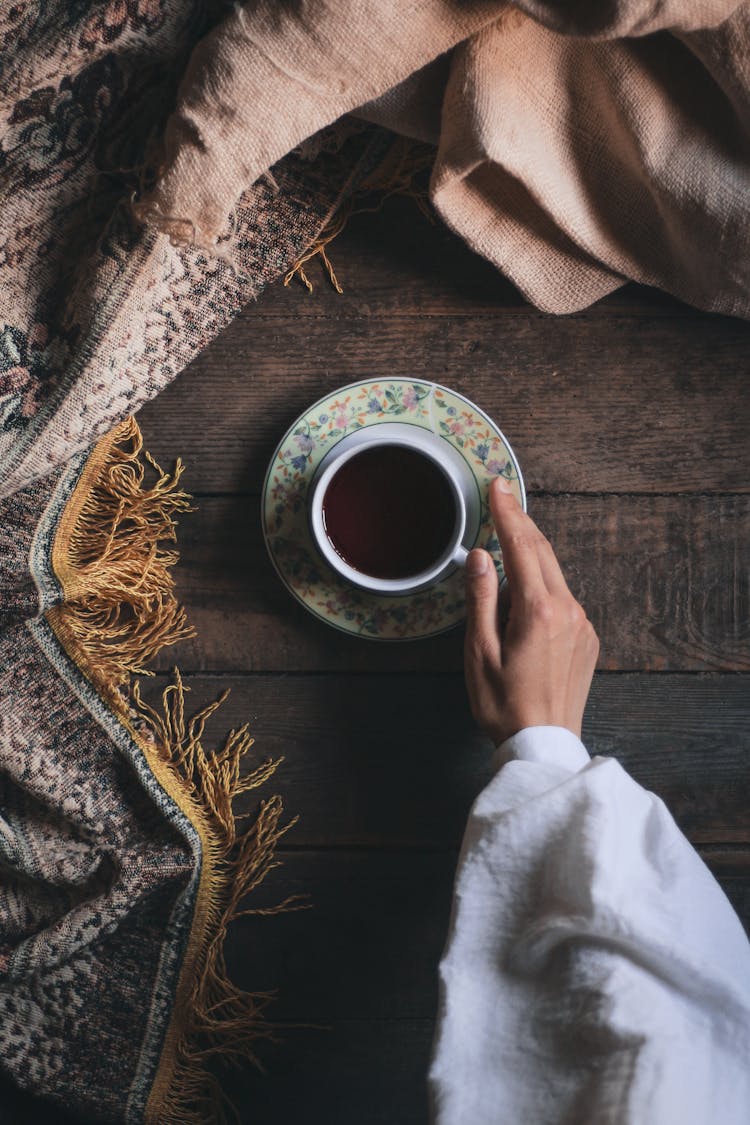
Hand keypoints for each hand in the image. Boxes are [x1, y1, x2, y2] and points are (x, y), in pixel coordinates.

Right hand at [464, 477, 598, 745]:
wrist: (544, 746)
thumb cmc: (504, 705)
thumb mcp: (479, 652)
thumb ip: (481, 599)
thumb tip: (480, 557)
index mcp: (538, 611)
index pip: (521, 546)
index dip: (507, 513)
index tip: (497, 487)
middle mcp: (568, 610)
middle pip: (542, 551)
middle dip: (520, 521)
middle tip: (502, 496)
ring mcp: (582, 624)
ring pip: (554, 574)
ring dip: (529, 555)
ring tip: (504, 547)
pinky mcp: (586, 638)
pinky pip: (562, 598)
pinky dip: (542, 585)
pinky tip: (522, 596)